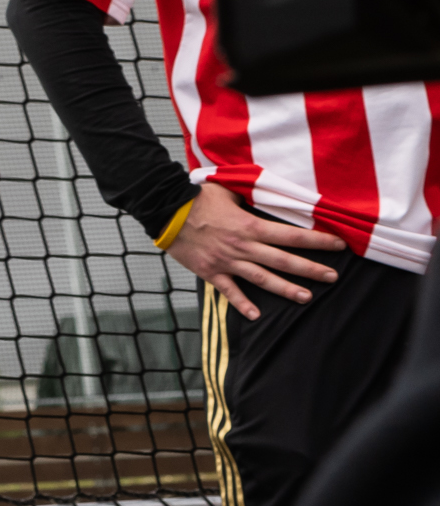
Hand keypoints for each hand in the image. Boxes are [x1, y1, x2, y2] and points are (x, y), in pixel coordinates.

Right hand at [170, 185, 346, 312]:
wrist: (165, 212)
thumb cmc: (197, 199)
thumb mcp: (227, 191)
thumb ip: (248, 196)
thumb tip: (264, 194)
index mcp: (250, 226)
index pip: (291, 236)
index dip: (317, 241)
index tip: (339, 245)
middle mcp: (243, 247)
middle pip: (283, 261)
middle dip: (311, 269)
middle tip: (332, 277)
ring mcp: (228, 262)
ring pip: (262, 279)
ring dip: (286, 289)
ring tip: (306, 297)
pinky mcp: (211, 272)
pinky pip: (229, 291)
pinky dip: (242, 303)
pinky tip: (256, 315)